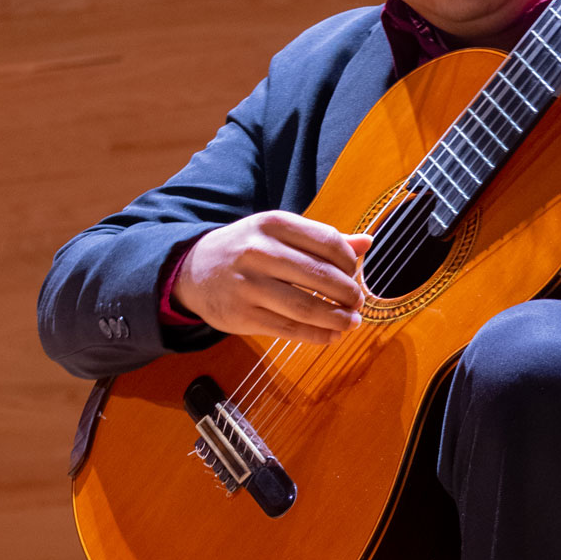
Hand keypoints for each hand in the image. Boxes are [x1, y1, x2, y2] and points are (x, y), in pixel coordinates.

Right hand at [172, 211, 371, 342]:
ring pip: (307, 306)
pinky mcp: (242, 315)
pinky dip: (317, 335)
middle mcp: (259, 251)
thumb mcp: (278, 234)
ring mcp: (249, 284)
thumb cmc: (246, 249)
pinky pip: (289, 329)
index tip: (355, 275)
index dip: (350, 263)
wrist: (193, 270)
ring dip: (337, 318)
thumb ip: (321, 240)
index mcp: (273, 224)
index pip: (328, 242)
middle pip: (321, 276)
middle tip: (358, 303)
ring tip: (351, 322)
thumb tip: (367, 242)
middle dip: (349, 294)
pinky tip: (331, 335)